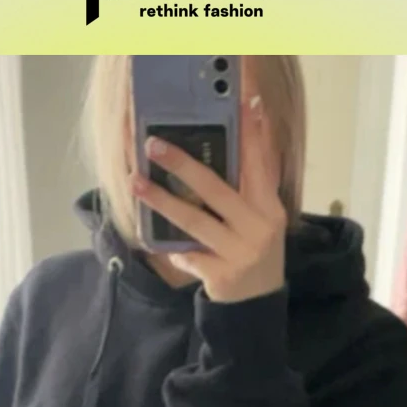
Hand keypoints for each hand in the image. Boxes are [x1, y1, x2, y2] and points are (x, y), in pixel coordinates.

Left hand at [130, 93, 287, 303]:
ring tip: (135, 182)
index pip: (261, 162)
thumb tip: (237, 139)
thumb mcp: (261, 218)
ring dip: (161, 200)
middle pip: (217, 189)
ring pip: (195, 221)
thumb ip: (251, 185)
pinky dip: (171, 248)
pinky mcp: (222, 275)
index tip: (245, 101)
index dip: (253, 132)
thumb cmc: (252, 250)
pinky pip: (188, 255)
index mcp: (271, 207)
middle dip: (183, 164)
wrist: (255, 304)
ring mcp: (241, 252)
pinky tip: (153, 239)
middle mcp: (259, 227)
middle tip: (153, 144)